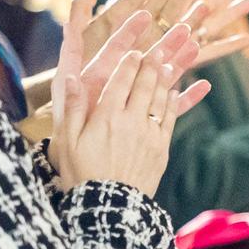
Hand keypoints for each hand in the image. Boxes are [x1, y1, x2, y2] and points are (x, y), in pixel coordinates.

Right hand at [50, 0, 203, 196]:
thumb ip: (72, 108)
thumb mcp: (67, 141)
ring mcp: (150, 134)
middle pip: (146, 83)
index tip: (135, 47)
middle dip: (155, 60)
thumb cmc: (81, 173)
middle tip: (164, 42)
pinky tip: (180, 88)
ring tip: (176, 57)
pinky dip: (177, 99)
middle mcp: (132, 121)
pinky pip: (172, 117)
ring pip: (163, 97)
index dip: (129, 62)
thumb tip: (73, 78)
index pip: (121, 80)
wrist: (110, 206)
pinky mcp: (162, 148)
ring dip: (170, 75)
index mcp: (106, 116)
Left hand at [85, 0, 248, 67]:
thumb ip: (82, 9)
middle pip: (190, 0)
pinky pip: (206, 57)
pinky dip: (227, 48)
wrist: (85, 101)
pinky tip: (248, 41)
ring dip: (230, 12)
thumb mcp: (77, 33)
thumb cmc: (79, 69)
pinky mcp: (176, 67)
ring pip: (205, 25)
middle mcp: (154, 27)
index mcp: (130, 15)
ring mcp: (168, 46)